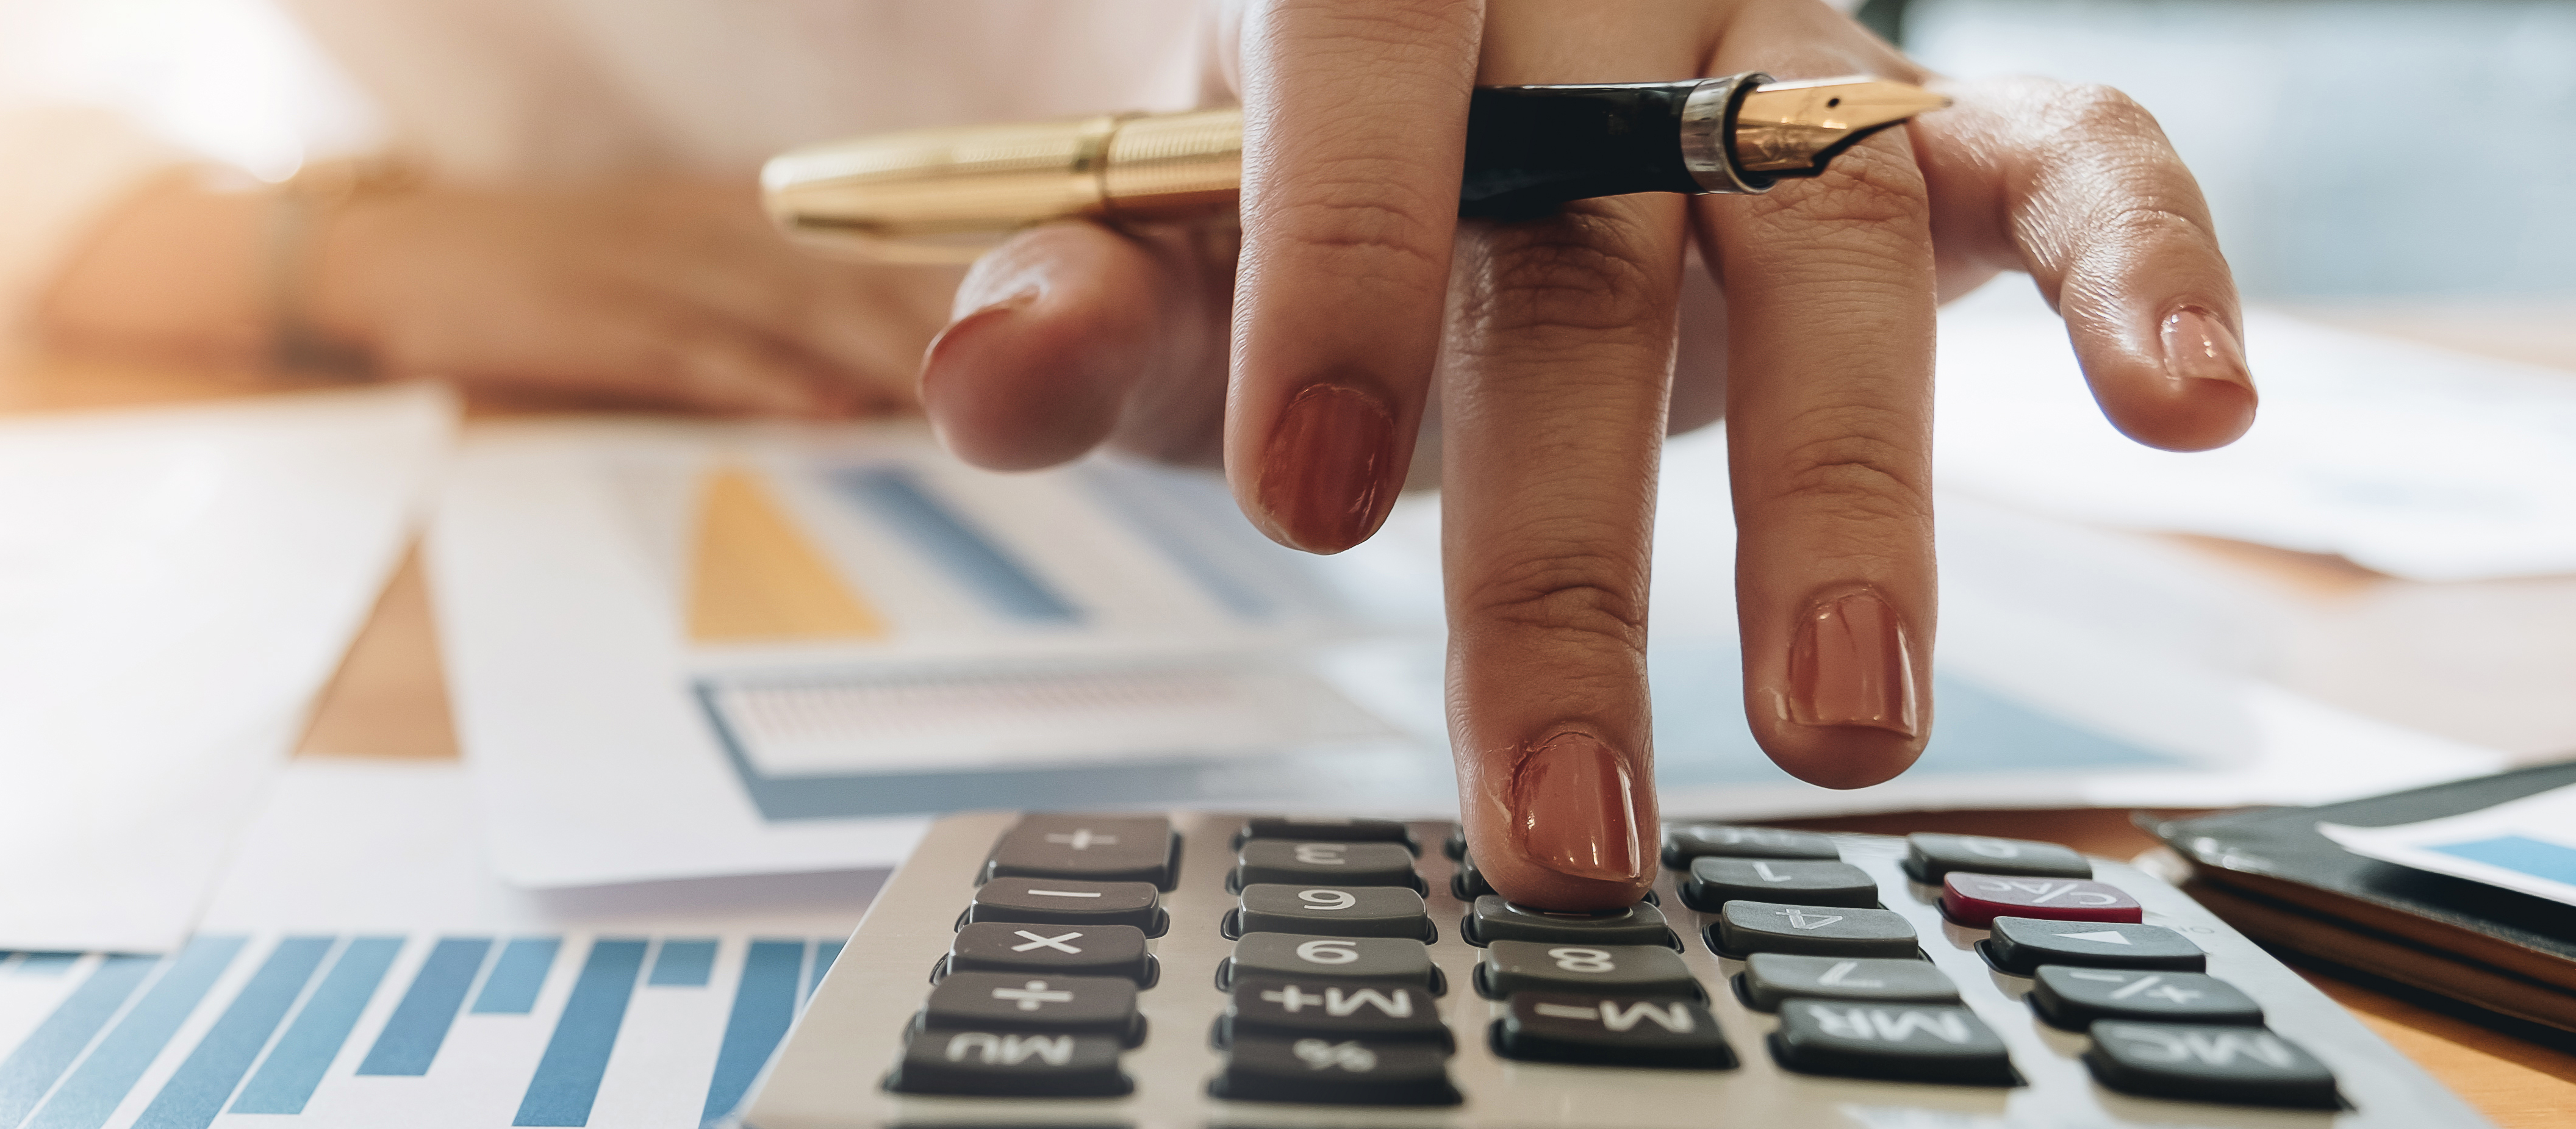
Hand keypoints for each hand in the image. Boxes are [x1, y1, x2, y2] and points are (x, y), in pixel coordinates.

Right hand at [315, 179, 959, 416]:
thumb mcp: (644, 248)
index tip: (1019, 302)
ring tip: (957, 393)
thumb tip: (848, 335)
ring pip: (787, 307)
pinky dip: (771, 381)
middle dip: (934, 312)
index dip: (938, 262)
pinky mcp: (595, 324)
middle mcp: (691, 224)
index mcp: (712, 205)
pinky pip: (699, 354)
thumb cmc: (526, 269)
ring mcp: (643, 271)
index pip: (850, 226)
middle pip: (841, 263)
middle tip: (1022, 361)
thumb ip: (742, 280)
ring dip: (876, 350)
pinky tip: (832, 412)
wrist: (390, 257)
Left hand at [919, 0, 2250, 910]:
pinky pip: (2071, 146)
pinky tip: (2192, 404)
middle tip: (1558, 797)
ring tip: (1840, 726)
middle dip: (1563, 534)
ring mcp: (1777, 49)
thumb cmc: (1276, 212)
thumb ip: (1076, 305)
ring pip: (1825, 236)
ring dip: (1845, 499)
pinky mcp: (1927, 125)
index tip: (1310, 504)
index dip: (1338, 263)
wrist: (1410, 132)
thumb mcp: (1153, 264)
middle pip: (1590, 234)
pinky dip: (2144, 259)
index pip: (1364, 60)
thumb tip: (990, 364)